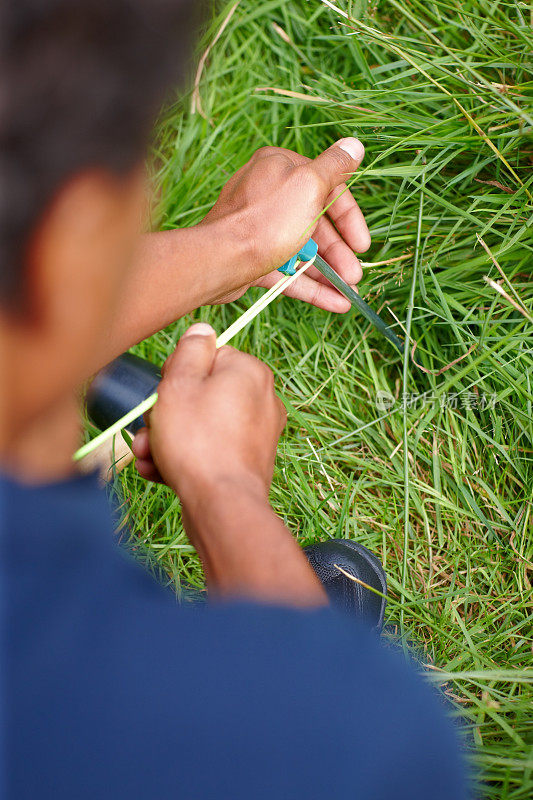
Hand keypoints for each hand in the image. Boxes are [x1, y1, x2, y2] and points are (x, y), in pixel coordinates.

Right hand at [132, 323, 325, 605]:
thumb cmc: (197, 440)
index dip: (178, 374)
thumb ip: (189, 350)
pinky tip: (161, 472)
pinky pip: (211, 450)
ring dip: (170, 438)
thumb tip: (202, 330)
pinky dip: (186, 458)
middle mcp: (263, 399)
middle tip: (150, 429)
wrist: (221, 504)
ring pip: (202, 425)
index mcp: (250, 372)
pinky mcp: (249, 462)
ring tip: (150, 455)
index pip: (208, 356)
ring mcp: (258, 433)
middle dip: (168, 413)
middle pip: (202, 393)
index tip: (164, 393)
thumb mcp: (179, 383)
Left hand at [203, 138, 369, 312]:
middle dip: (339, 252)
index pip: (327, 188)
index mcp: (280, 168)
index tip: (362, 244)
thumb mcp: (308, 185)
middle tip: (355, 275)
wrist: (220, 260)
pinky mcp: (253, 257)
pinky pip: (288, 270)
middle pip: (316, 223)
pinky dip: (311, 285)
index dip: (349, 218)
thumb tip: (354, 144)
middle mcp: (268, 193)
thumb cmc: (266, 220)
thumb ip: (334, 166)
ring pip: (303, 250)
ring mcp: (259, 227)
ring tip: (349, 292)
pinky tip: (335, 302)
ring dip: (329, 271)